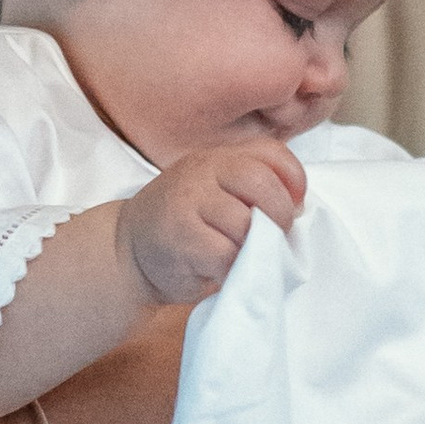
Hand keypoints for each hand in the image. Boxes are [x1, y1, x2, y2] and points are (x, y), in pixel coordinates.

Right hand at [122, 138, 305, 304]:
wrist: (126, 252)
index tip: (296, 206)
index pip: (270, 153)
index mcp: (216, 158)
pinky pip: (227, 254)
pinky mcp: (182, 239)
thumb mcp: (214, 194)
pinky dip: (234, 268)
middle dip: (279, 215)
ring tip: (242, 256)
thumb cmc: (184, 226)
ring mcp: (188, 203)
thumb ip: (250, 190)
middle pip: (261, 183)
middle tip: (274, 237)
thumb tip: (298, 208)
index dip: (294, 180)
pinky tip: (222, 271)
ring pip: (246, 223)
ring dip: (254, 248)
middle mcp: (201, 173)